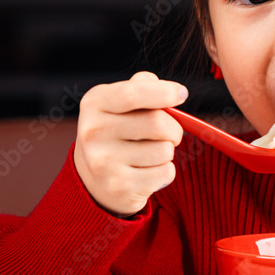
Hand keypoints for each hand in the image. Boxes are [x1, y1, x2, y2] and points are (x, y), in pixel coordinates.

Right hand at [73, 71, 186, 215]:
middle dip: (174, 128)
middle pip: (156, 123)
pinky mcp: (118, 187)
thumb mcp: (119, 103)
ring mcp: (103, 162)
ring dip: (168, 151)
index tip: (181, 94)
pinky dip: (166, 171)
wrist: (93, 179)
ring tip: (152, 153)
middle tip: (171, 133)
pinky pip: (165, 172)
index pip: (132, 93)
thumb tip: (172, 91)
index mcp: (95, 103)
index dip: (163, 92)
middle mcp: (93, 132)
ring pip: (164, 150)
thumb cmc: (117, 131)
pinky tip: (148, 171)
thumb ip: (142, 87)